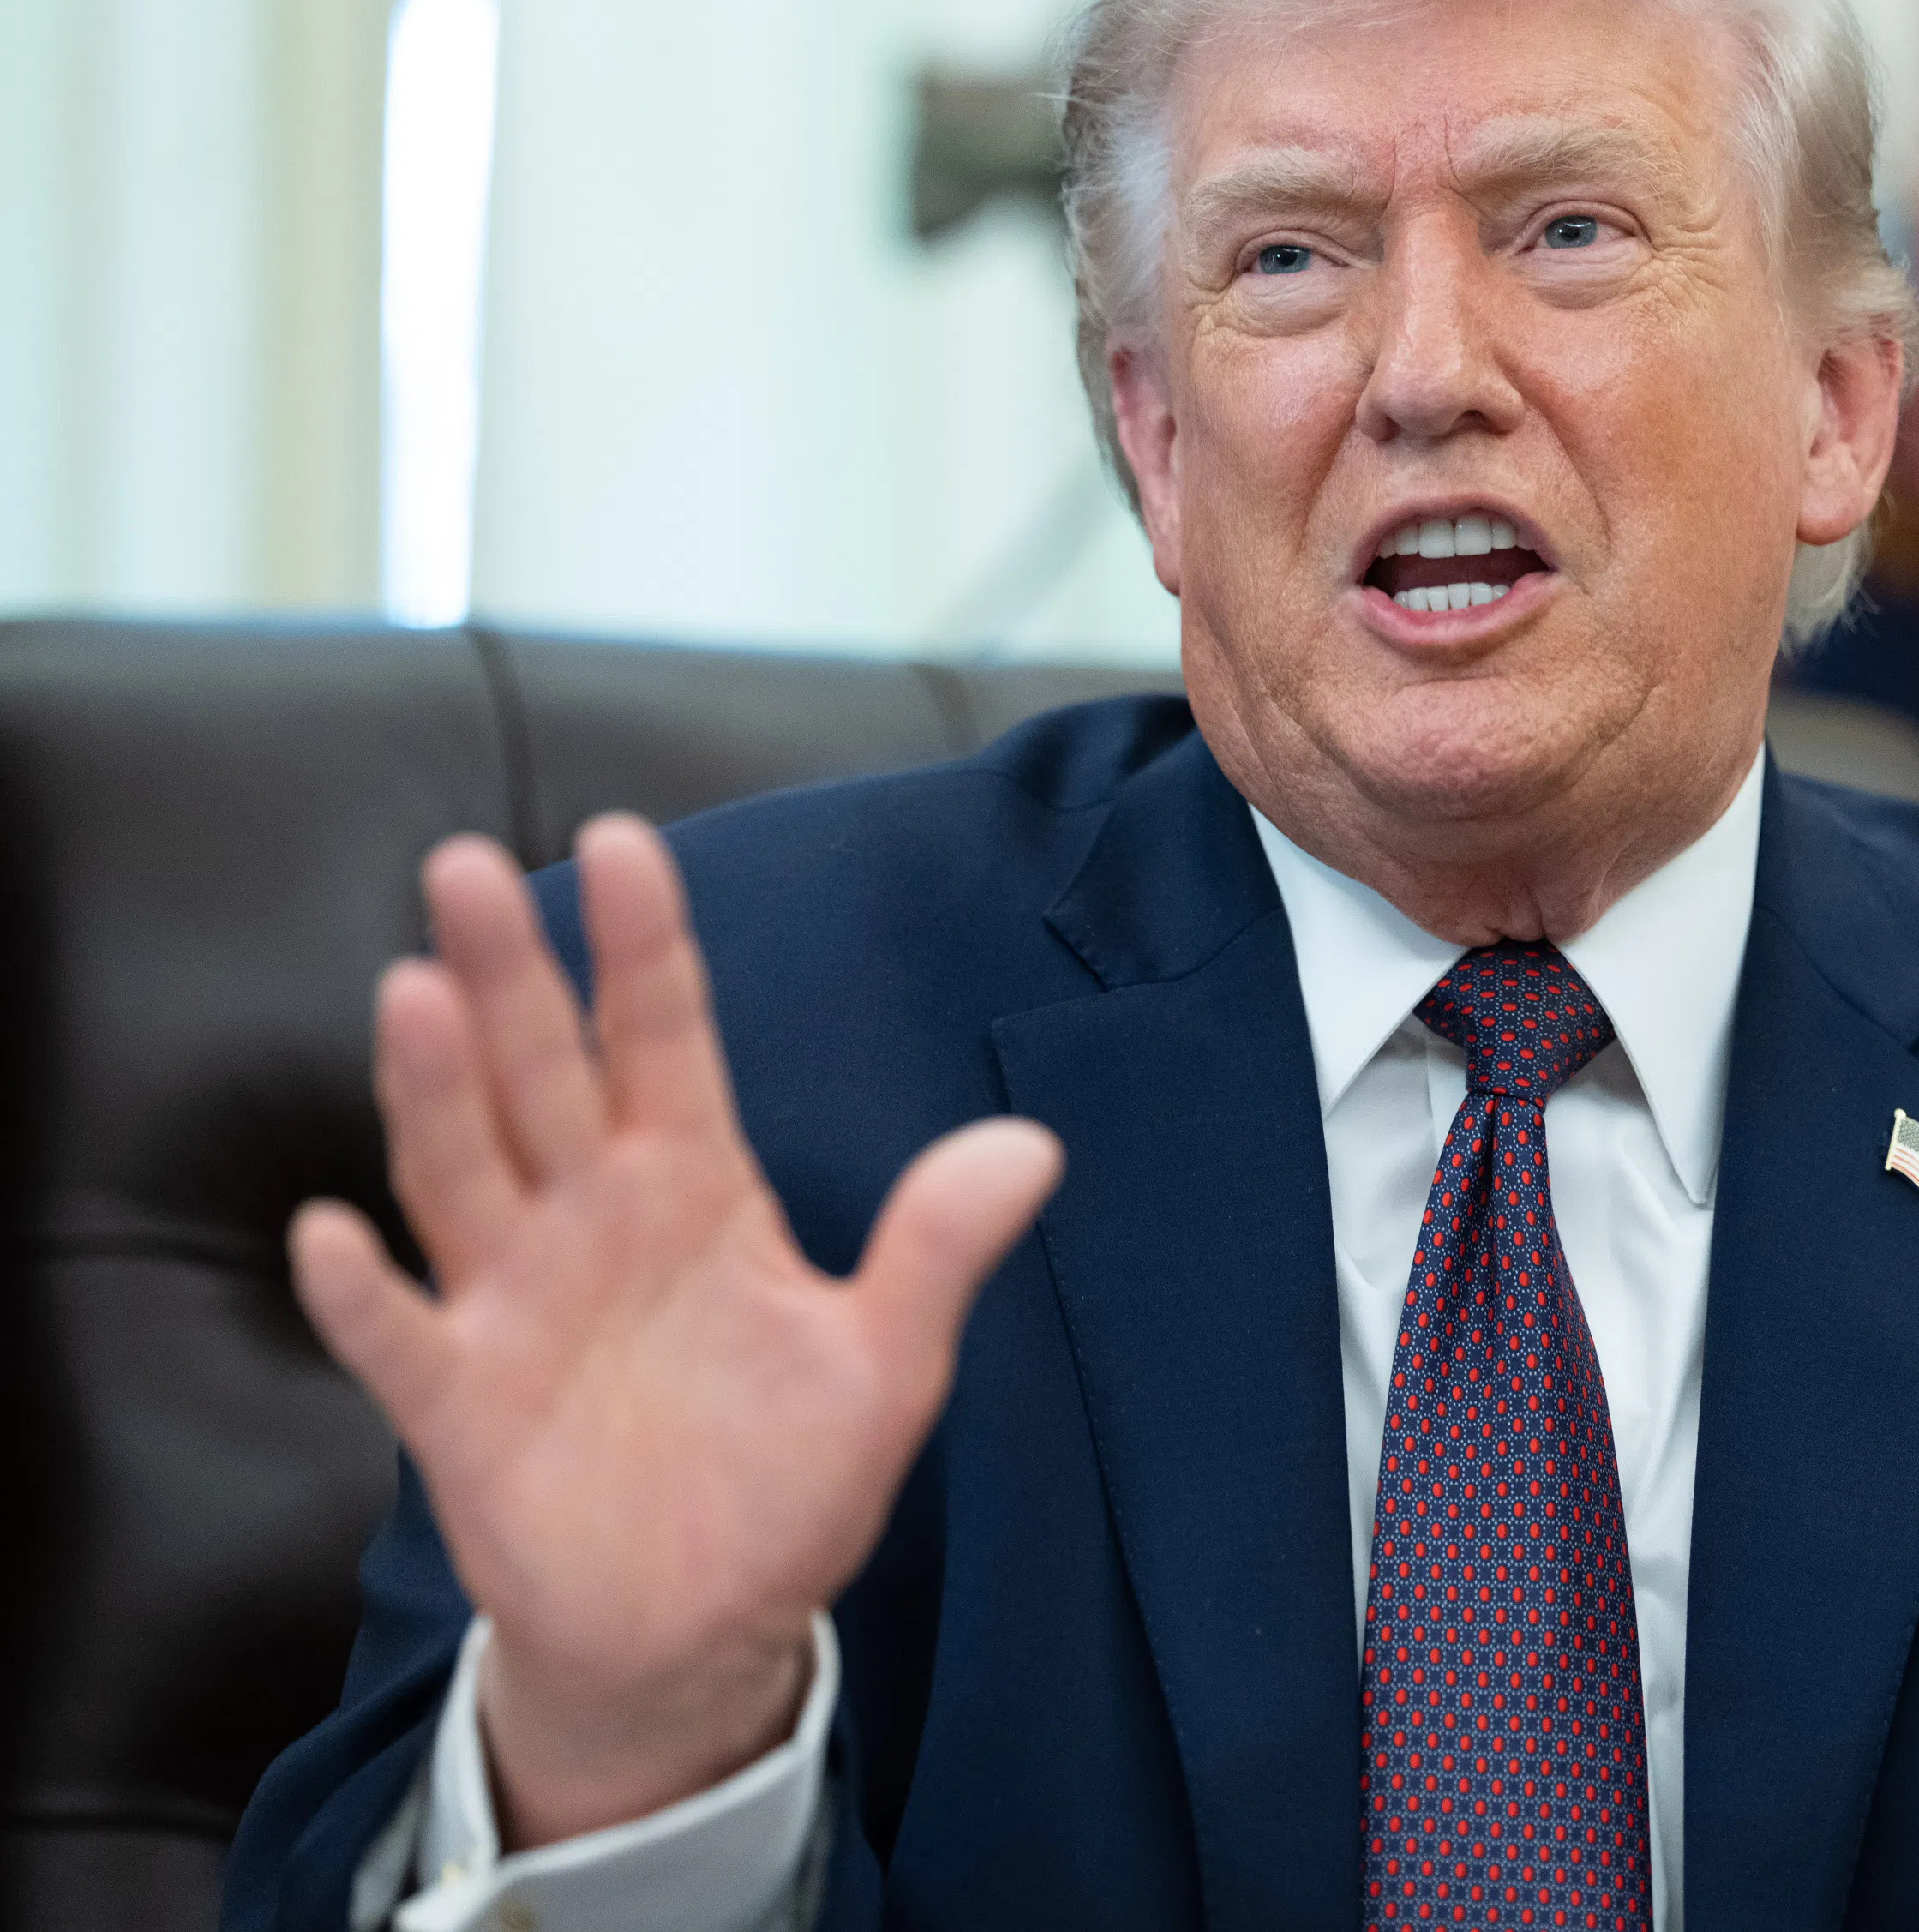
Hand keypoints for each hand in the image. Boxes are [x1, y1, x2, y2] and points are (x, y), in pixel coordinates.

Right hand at [288, 818, 1060, 1846]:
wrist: (708, 1626)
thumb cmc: (789, 1476)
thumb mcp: (886, 1361)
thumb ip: (938, 1249)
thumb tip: (1034, 1146)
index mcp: (693, 1185)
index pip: (663, 1038)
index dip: (642, 947)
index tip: (623, 842)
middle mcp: (588, 1219)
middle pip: (540, 1073)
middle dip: (509, 973)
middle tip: (467, 866)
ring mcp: (514, 1303)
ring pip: (461, 1171)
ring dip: (431, 1090)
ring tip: (414, 991)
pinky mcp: (459, 1406)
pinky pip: (399, 1338)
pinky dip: (364, 1292)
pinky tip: (334, 1233)